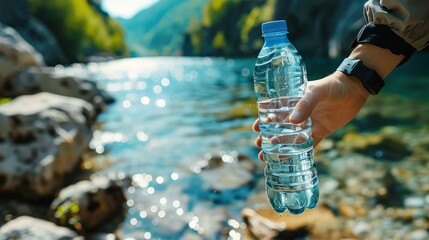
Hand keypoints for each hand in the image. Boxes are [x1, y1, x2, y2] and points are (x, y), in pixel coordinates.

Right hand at [253, 71, 368, 160]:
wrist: (355, 89)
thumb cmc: (333, 85)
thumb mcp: (317, 91)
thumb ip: (306, 104)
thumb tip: (293, 121)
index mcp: (292, 101)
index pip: (274, 111)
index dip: (263, 120)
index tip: (255, 128)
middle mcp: (298, 113)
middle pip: (279, 127)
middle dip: (268, 136)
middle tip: (260, 145)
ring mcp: (308, 124)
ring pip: (290, 138)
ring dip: (279, 147)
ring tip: (267, 157)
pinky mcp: (320, 132)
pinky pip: (307, 145)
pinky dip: (298, 153)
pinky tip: (288, 160)